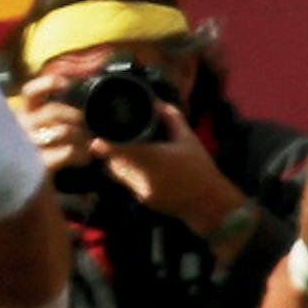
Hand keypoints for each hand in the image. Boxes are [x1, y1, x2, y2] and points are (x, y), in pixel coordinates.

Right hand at [15, 72, 107, 175]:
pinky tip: (83, 160)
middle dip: (76, 118)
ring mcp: (27, 146)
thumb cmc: (33, 161)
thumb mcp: (34, 135)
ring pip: (63, 131)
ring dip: (82, 138)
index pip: (30, 92)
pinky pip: (67, 152)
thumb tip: (74, 108)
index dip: (48, 84)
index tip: (65, 85)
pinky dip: (80, 154)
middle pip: (54, 111)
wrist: (25, 196)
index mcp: (18, 116)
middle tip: (86, 129)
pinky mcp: (37, 164)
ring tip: (87, 147)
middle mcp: (19, 127)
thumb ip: (45, 118)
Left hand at [94, 103, 244, 231]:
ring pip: (120, 175)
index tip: (97, 139)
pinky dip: (130, 175)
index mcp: (154, 159)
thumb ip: (171, 118)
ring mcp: (143, 191)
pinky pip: (130, 184)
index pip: (119, 152)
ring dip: (119, 164)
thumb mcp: (189, 139)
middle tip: (111, 141)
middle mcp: (144, 177)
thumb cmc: (201, 169)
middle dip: (111, 153)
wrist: (210, 204)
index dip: (104, 146)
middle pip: (114, 164)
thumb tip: (157, 103)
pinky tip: (142, 168)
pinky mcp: (145, 201)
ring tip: (126, 152)